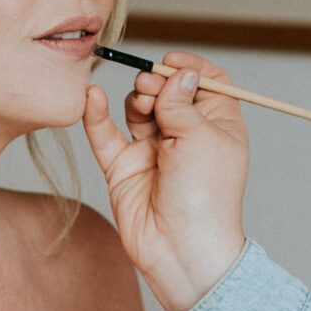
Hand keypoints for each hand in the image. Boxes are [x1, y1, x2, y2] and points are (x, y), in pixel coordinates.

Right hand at [80, 50, 249, 310]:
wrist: (181, 247)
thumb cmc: (205, 196)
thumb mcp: (202, 137)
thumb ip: (181, 101)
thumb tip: (177, 73)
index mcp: (218, 126)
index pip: (207, 83)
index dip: (189, 68)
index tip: (170, 63)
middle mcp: (186, 135)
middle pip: (167, 91)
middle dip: (156, 83)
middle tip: (151, 90)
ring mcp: (154, 151)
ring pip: (138, 108)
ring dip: (137, 99)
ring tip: (141, 108)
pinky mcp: (124, 167)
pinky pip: (106, 134)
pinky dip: (97, 114)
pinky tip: (92, 98)